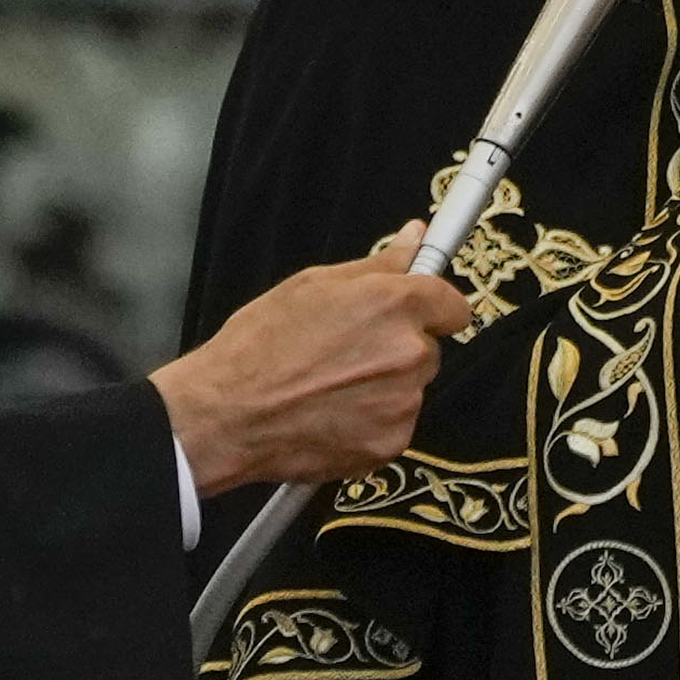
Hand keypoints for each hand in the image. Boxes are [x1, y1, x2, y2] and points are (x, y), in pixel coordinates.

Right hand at [152, 250, 472, 495]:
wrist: (225, 414)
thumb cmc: (257, 347)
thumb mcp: (310, 286)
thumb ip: (377, 264)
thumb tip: (415, 238)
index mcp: (394, 305)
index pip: (453, 305)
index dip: (432, 309)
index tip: (414, 315)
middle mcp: (409, 353)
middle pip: (428, 348)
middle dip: (397, 348)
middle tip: (346, 353)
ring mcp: (404, 402)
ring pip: (411, 387)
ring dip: (384, 386)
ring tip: (330, 385)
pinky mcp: (392, 441)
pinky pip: (396, 424)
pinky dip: (371, 421)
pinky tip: (331, 413)